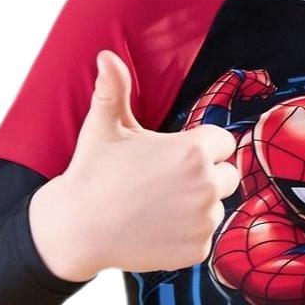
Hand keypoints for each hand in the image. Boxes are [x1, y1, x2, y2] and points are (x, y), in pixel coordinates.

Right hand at [30, 51, 241, 280]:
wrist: (77, 228)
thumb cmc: (93, 172)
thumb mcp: (104, 126)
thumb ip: (114, 88)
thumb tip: (106, 55)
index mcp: (194, 151)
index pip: (224, 142)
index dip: (200, 147)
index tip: (174, 155)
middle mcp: (207, 186)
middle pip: (228, 174)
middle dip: (205, 175)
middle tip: (165, 181)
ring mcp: (204, 221)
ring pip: (216, 206)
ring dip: (197, 205)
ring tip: (158, 204)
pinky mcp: (198, 249)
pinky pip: (204, 235)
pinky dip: (187, 233)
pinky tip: (157, 227)